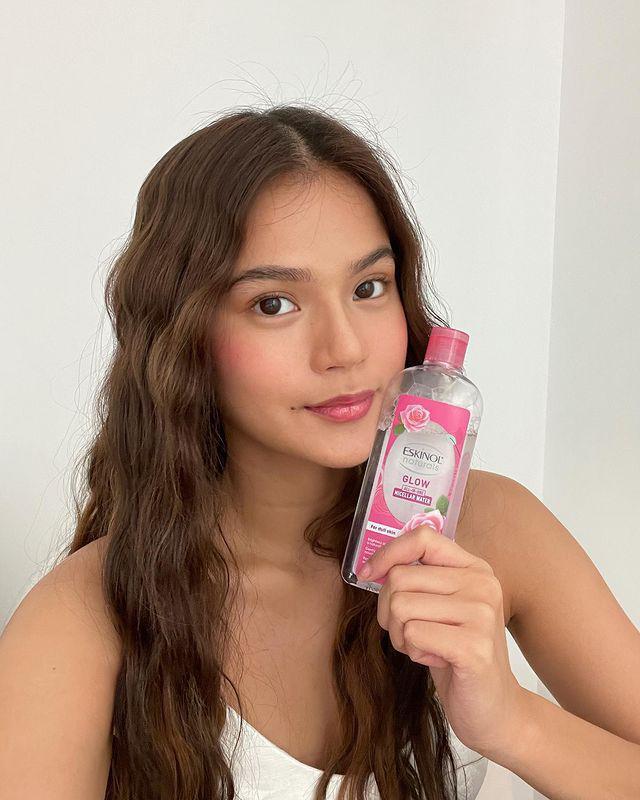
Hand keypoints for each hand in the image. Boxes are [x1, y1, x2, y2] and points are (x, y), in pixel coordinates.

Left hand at [358, 523, 526, 756]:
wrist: (495, 709)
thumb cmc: (456, 655)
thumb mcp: (440, 607)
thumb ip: (418, 580)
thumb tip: (371, 566)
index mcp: (474, 568)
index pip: (422, 538)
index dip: (387, 553)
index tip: (368, 574)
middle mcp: (482, 584)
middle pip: (400, 578)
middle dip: (389, 611)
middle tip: (410, 633)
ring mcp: (481, 613)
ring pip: (400, 607)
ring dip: (400, 635)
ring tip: (426, 648)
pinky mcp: (474, 646)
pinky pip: (412, 634)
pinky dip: (413, 652)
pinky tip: (438, 661)